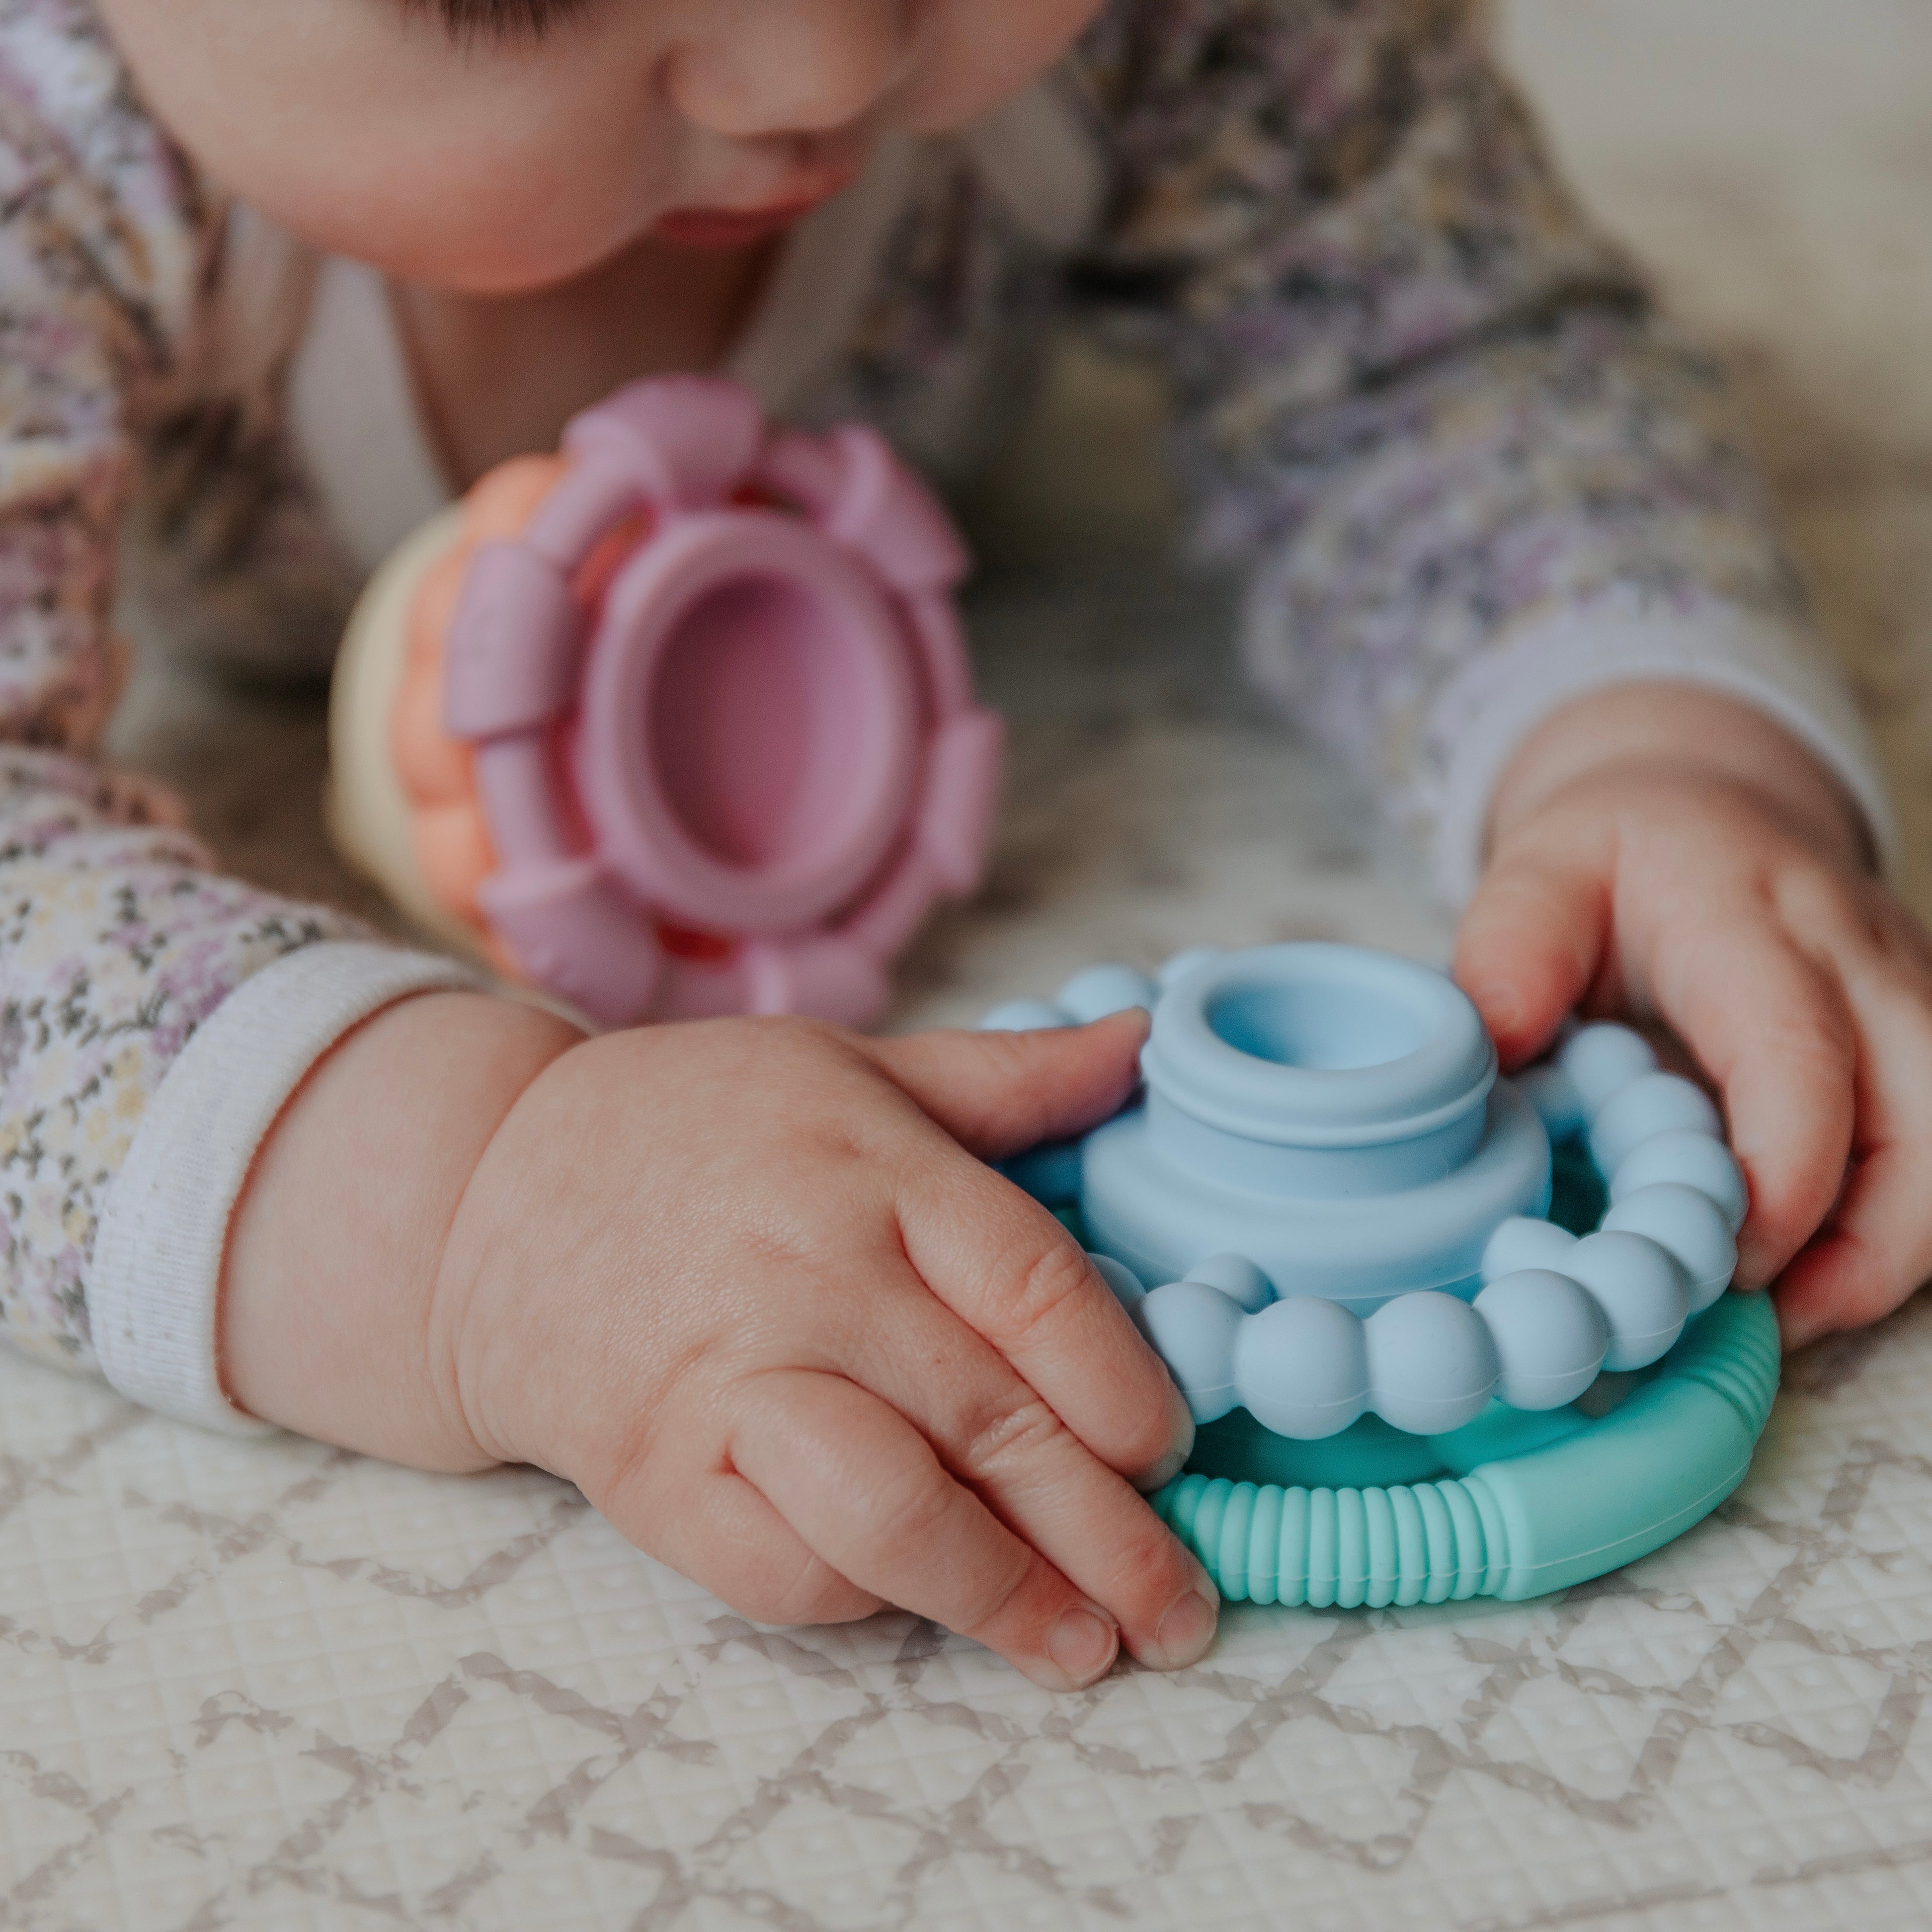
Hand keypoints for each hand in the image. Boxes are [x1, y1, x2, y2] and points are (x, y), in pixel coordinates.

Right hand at [224, 995, 1213, 1690]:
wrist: (484, 1199)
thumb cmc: (695, 1128)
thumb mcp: (852, 1067)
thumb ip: (1006, 1076)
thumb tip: (1144, 1043)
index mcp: (874, 1169)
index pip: (1036, 1289)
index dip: (1124, 1386)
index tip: (1172, 1449)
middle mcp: (809, 1278)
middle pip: (993, 1421)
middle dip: (1109, 1536)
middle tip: (1179, 1612)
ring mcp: (726, 1383)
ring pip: (895, 1516)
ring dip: (1006, 1599)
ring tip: (1086, 1648)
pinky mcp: (656, 1475)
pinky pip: (784, 1570)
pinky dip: (871, 1603)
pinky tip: (934, 1611)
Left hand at [1455, 684, 1931, 1350]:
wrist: (1708, 812)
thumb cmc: (1617, 856)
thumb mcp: (1543, 868)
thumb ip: (1511, 948)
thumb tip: (1496, 1045)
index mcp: (1755, 919)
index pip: (1798, 1052)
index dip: (1779, 1171)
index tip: (1722, 1254)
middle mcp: (1862, 963)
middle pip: (1925, 1118)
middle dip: (1867, 1239)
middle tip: (1765, 1310)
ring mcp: (1911, 1006)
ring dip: (1886, 1250)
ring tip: (1786, 1315)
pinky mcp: (1923, 1047)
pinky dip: (1885, 1231)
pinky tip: (1808, 1276)